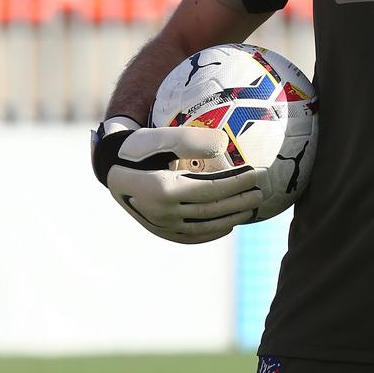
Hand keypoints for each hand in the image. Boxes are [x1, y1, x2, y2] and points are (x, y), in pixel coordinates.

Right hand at [91, 116, 263, 244]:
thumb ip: (191, 139)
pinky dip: (212, 232)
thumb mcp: (161, 136)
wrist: (112, 167)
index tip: (255, 173)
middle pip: (210, 209)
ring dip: (231, 218)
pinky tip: (228, 225)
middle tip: (260, 193)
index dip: (235, 183)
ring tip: (250, 208)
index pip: (209, 188)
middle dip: (239, 201)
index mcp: (162, 189)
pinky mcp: (159, 231)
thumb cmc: (140, 146)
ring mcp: (160, 225)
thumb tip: (223, 144)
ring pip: (203, 225)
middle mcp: (161, 212)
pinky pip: (190, 236)